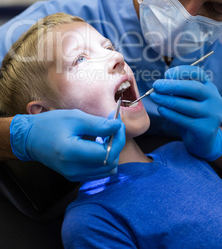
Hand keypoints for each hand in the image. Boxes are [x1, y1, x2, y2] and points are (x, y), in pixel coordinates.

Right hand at [10, 109, 125, 181]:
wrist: (30, 138)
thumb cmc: (50, 124)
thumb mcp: (75, 117)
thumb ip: (98, 124)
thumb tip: (118, 126)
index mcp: (71, 153)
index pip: (106, 154)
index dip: (117, 138)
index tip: (117, 123)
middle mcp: (73, 169)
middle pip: (110, 163)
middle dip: (116, 144)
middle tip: (112, 126)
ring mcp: (74, 176)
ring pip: (107, 169)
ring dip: (111, 151)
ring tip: (104, 135)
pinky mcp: (75, 176)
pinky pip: (99, 171)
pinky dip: (104, 157)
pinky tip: (97, 144)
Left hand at [151, 65, 221, 160]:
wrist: (203, 141)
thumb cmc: (191, 115)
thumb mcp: (186, 99)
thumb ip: (178, 91)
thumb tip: (162, 83)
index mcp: (209, 87)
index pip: (198, 74)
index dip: (182, 72)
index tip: (167, 74)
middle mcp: (215, 99)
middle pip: (195, 88)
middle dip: (173, 86)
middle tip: (156, 85)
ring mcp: (212, 115)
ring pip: (188, 105)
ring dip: (168, 100)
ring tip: (154, 97)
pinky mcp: (206, 130)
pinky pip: (185, 120)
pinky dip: (170, 114)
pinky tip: (161, 109)